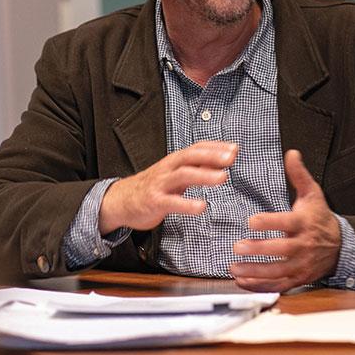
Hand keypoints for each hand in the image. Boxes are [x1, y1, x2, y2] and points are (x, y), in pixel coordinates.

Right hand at [99, 141, 237, 233]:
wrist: (120, 201)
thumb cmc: (152, 188)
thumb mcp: (174, 175)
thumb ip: (194, 169)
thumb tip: (221, 163)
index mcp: (173, 161)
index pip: (196, 148)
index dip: (215, 147)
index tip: (235, 148)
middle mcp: (167, 169)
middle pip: (190, 157)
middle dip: (211, 155)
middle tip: (231, 157)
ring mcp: (160, 185)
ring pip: (183, 175)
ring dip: (204, 175)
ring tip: (223, 177)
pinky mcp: (154, 202)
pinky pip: (172, 202)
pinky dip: (187, 204)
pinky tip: (201, 207)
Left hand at [230, 149, 340, 291]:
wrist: (340, 245)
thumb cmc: (319, 217)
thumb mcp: (312, 194)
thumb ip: (299, 175)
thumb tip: (291, 153)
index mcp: (304, 223)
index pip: (287, 223)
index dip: (269, 223)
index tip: (251, 221)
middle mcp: (304, 246)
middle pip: (281, 250)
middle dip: (259, 250)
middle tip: (237, 247)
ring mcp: (301, 265)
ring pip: (278, 271)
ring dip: (255, 271)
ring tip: (234, 267)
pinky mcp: (298, 278)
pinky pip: (278, 285)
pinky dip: (260, 286)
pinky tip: (242, 281)